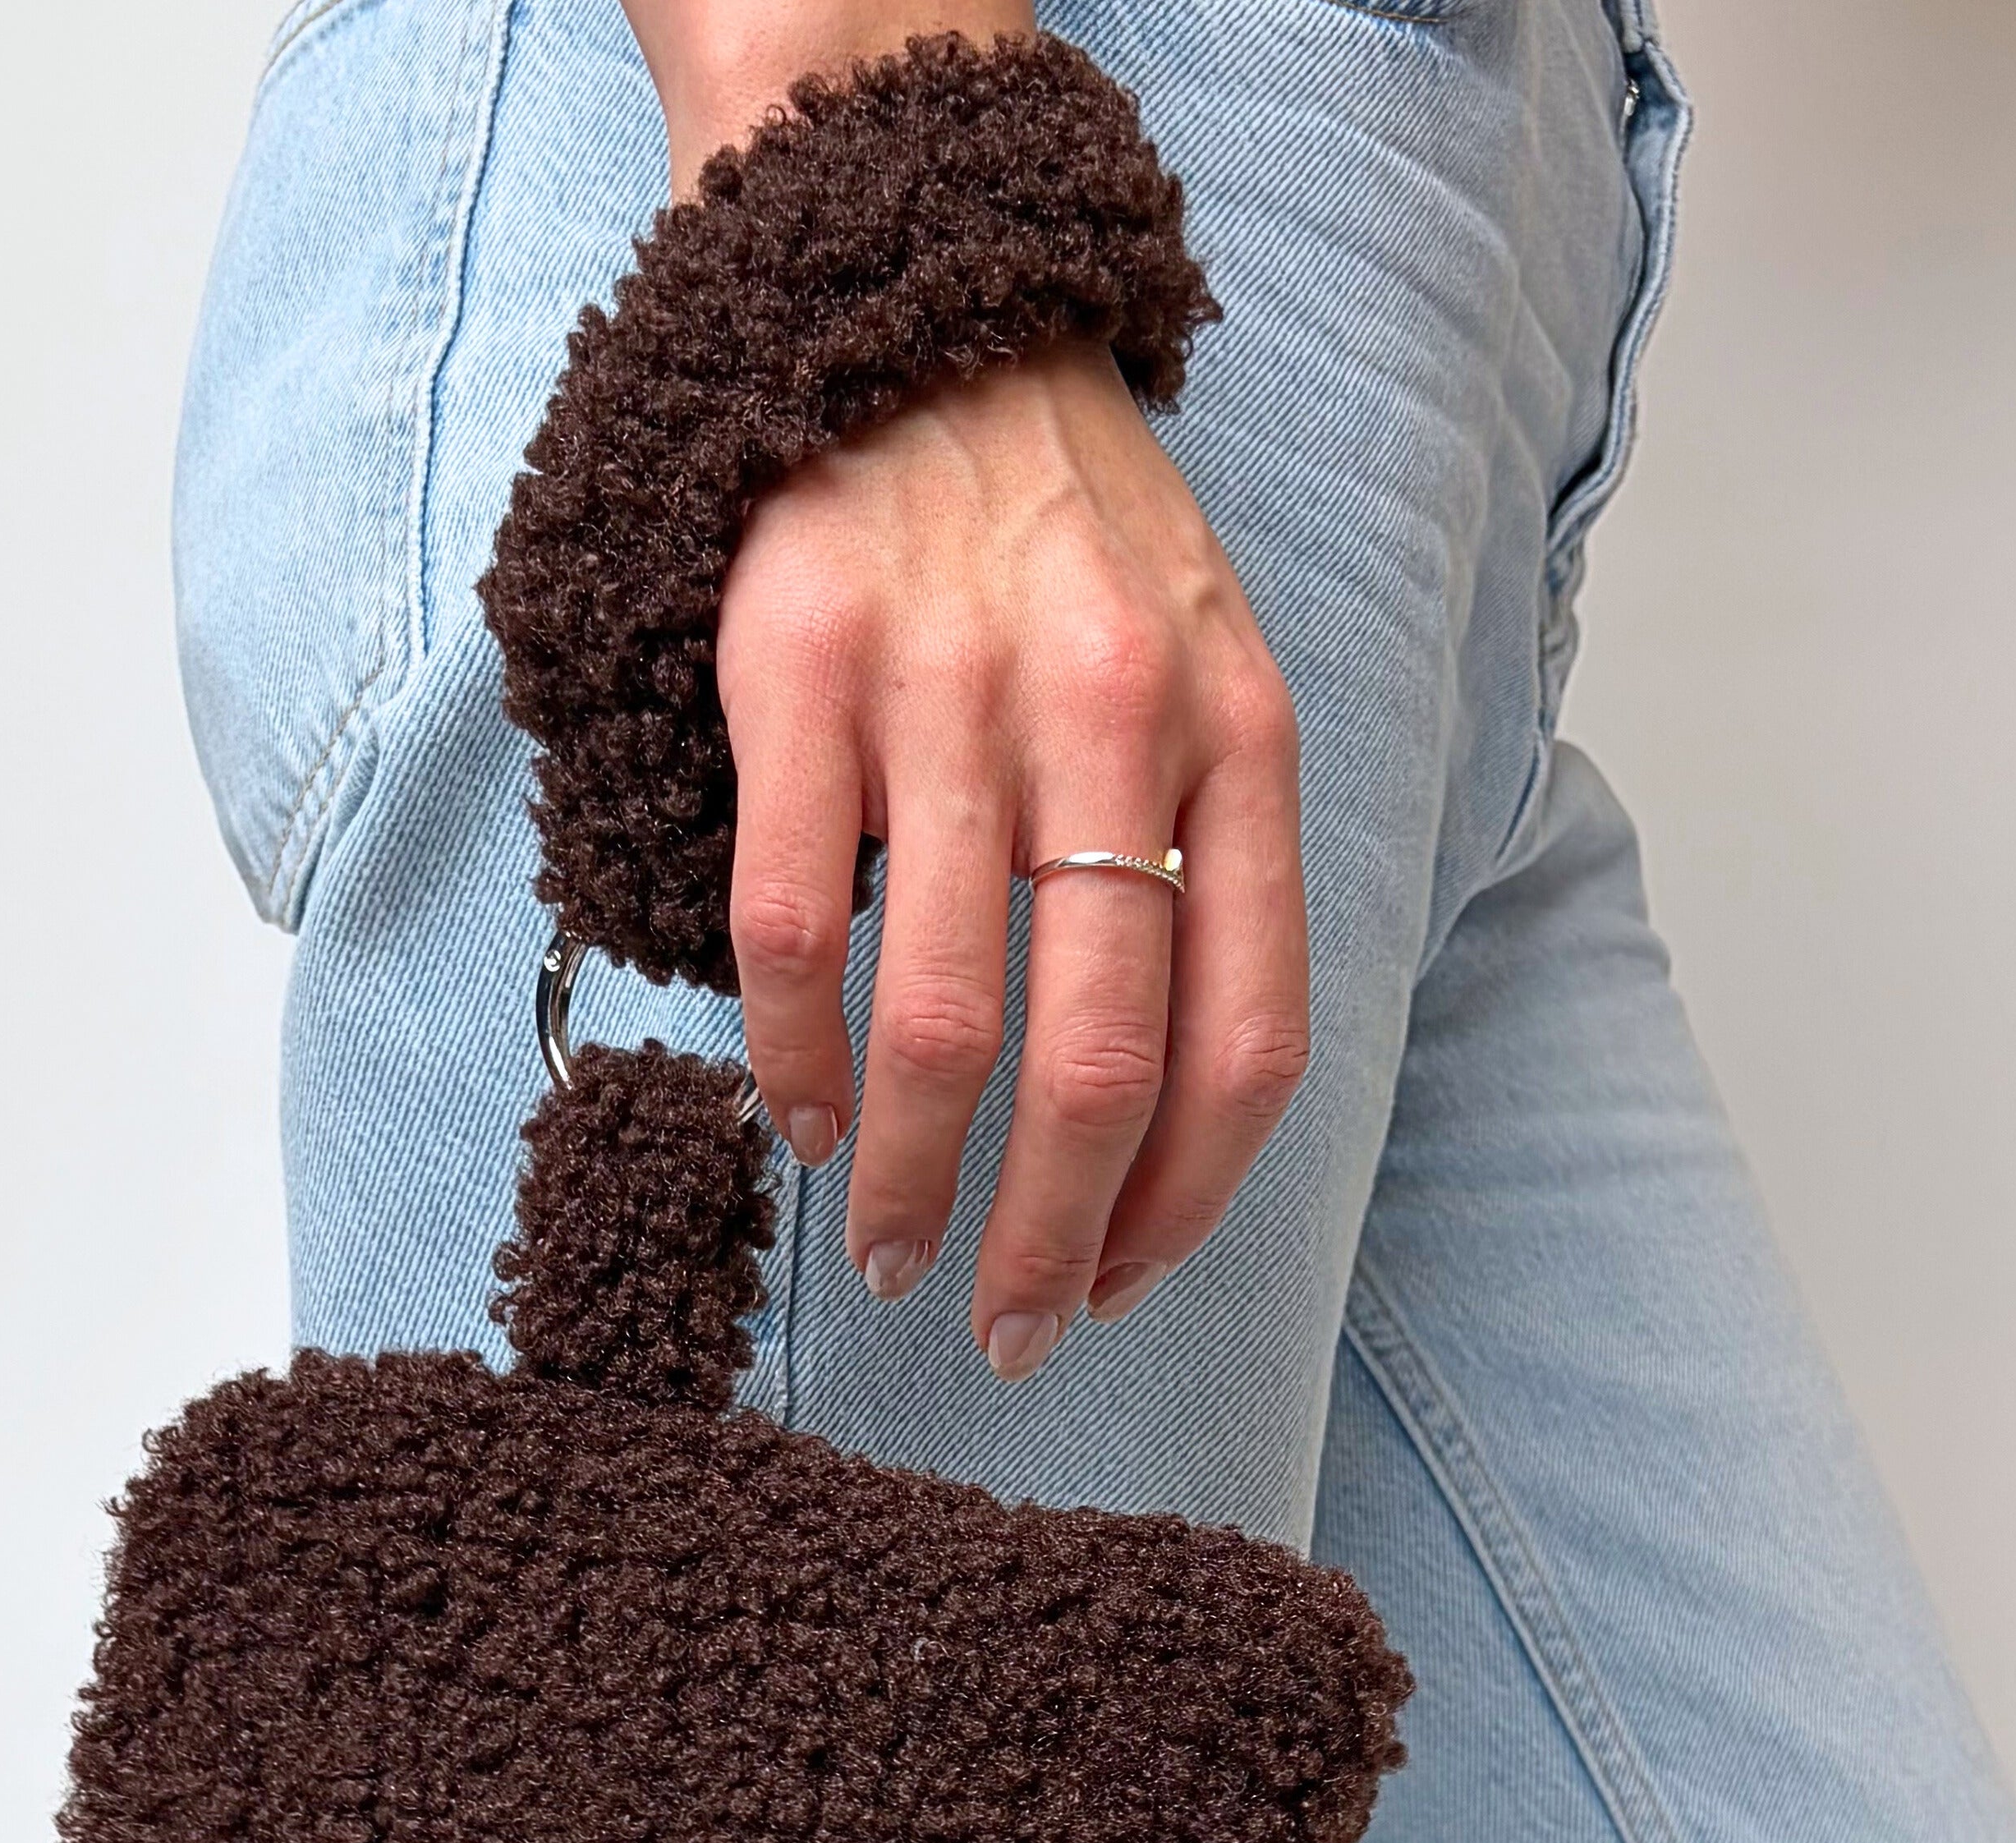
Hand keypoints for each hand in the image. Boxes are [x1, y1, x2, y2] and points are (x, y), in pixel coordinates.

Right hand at [718, 333, 1306, 1374]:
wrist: (931, 316)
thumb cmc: (1075, 547)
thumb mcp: (1208, 678)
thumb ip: (1204, 867)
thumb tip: (1150, 1118)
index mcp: (1239, 739)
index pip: (1247, 1039)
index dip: (1185, 1203)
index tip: (1122, 1287)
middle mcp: (1111, 717)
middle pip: (1098, 1062)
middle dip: (1049, 1240)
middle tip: (1006, 1330)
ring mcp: (949, 690)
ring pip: (943, 1020)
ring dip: (908, 1180)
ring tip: (885, 1249)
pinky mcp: (799, 666)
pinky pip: (793, 924)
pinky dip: (792, 1056)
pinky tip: (795, 1115)